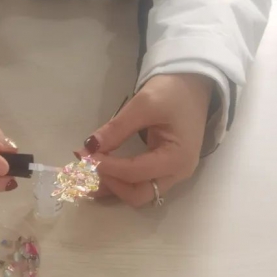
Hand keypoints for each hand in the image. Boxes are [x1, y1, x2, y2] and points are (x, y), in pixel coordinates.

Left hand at [77, 73, 213, 206]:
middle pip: (138, 194)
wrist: (193, 82)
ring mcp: (173, 174)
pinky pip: (141, 182)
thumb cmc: (173, 91)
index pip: (134, 173)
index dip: (106, 167)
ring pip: (138, 193)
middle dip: (108, 183)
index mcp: (177, 158)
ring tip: (84, 174)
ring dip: (111, 186)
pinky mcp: (165, 168)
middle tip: (83, 166)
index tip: (83, 155)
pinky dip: (119, 180)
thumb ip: (117, 128)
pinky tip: (100, 173)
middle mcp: (177, 173)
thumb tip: (90, 146)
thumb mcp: (144, 104)